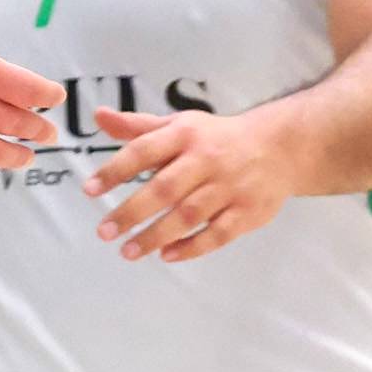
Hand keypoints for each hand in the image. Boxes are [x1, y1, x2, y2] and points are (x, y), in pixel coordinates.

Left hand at [87, 104, 298, 261]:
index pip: (144, 151)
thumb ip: (139, 127)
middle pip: (165, 188)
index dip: (115, 170)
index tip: (89, 190)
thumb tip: (99, 115)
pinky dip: (192, 247)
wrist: (282, 146)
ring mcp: (230, 187)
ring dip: (156, 235)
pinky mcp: (249, 211)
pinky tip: (167, 255)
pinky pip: (219, 234)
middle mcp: (208, 160)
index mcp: (186, 135)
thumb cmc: (217, 138)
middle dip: (131, 212)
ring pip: (189, 215)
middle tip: (103, 232)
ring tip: (127, 251)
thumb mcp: (180, 125)